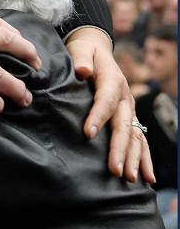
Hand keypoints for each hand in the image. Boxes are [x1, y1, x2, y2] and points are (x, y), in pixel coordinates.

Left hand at [67, 27, 154, 183]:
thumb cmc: (84, 52)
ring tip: (128, 178)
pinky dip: (144, 159)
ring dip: (133, 158)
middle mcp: (125, 97)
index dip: (98, 117)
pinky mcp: (129, 117)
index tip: (88, 133)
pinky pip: (140, 140)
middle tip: (114, 169)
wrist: (96, 51)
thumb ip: (81, 58)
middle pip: (123, 124)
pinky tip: (147, 178)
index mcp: (112, 80)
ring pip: (134, 136)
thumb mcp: (81, 49)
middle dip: (120, 148)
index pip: (105, 100)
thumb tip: (82, 70)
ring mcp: (130, 109)